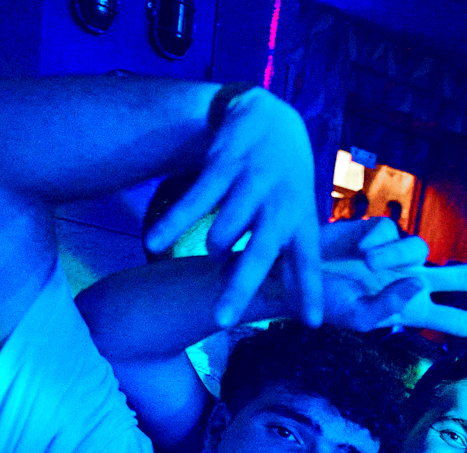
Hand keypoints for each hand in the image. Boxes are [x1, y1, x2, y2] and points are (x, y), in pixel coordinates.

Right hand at [146, 86, 322, 327]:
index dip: (311, 290)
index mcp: (302, 219)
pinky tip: (153, 241)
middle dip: (241, 286)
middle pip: (260, 252)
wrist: (271, 116)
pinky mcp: (224, 165)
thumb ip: (295, 257)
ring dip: (214, 249)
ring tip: (214, 254)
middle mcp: (279, 203)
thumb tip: (302, 311)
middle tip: (222, 319)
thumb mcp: (299, 214)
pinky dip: (173, 222)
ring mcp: (251, 183)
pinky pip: (195, 201)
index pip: (310, 260)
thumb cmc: (285, 181)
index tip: (312, 322)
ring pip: (224, 230)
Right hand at [314, 218, 466, 339]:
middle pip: (463, 277)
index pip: (455, 320)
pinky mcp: (379, 231)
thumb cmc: (321, 303)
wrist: (292, 274)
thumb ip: (390, 307)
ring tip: (366, 261)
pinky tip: (357, 249)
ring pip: (420, 248)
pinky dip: (376, 239)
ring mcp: (396, 256)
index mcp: (409, 310)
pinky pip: (391, 229)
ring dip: (395, 254)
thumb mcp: (356, 317)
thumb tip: (419, 282)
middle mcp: (409, 281)